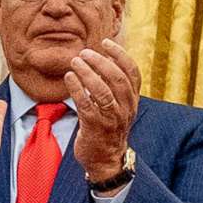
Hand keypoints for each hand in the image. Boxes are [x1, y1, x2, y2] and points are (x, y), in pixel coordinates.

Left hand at [64, 37, 140, 184]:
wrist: (106, 160)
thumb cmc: (108, 128)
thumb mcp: (119, 106)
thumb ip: (115, 86)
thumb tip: (105, 58)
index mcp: (133, 100)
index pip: (132, 72)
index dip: (120, 54)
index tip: (106, 42)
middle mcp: (126, 108)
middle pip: (117, 78)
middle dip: (100, 61)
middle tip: (84, 52)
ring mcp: (111, 118)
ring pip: (102, 90)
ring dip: (87, 73)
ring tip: (75, 62)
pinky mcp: (95, 127)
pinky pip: (86, 104)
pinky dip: (77, 88)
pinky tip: (69, 78)